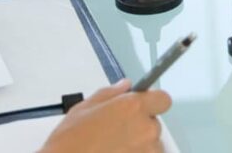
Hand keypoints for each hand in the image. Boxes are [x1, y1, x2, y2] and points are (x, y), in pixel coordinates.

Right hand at [40, 79, 171, 152]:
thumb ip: (110, 94)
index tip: (140, 108)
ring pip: (151, 145)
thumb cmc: (69, 140)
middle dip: (140, 127)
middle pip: (154, 124)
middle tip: (116, 135)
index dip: (152, 103)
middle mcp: (146, 128)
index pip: (163, 99)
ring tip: (114, 149)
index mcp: (134, 107)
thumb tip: (127, 85)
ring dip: (139, 147)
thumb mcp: (83, 109)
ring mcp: (147, 150)